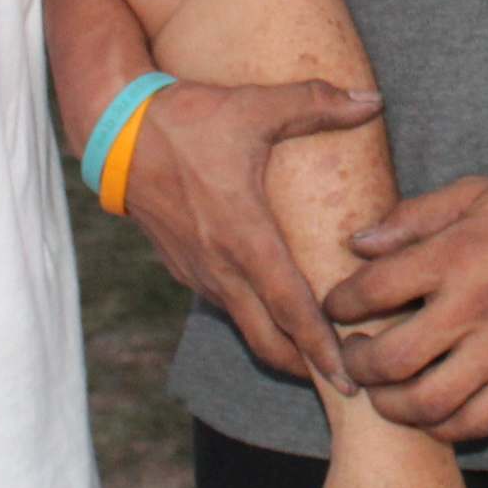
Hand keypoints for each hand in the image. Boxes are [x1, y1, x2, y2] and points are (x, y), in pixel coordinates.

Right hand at [119, 78, 385, 388]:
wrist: (115, 130)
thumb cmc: (187, 120)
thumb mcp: (254, 106)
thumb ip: (315, 104)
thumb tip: (372, 101)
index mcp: (244, 237)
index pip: (290, 308)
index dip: (321, 348)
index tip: (346, 381)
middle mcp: (220, 266)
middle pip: (267, 341)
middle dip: (305, 368)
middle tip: (343, 386)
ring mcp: (197, 271)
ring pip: (244, 325)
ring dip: (279, 344)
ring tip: (315, 355)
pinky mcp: (182, 265)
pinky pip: (224, 304)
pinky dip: (252, 317)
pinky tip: (272, 309)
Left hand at [325, 176, 487, 443]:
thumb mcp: (475, 194)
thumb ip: (413, 217)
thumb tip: (359, 243)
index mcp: (454, 255)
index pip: (373, 289)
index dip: (340, 303)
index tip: (335, 306)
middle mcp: (473, 307)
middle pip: (390, 359)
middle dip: (357, 364)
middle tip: (351, 355)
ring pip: (426, 403)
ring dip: (391, 405)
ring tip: (383, 392)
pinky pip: (475, 423)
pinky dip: (441, 428)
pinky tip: (429, 414)